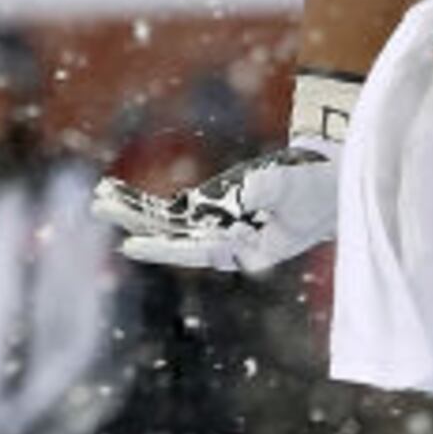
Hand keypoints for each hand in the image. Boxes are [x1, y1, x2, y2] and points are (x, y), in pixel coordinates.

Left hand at [91, 142, 339, 274]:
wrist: (334, 184)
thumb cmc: (322, 189)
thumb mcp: (300, 188)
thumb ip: (273, 189)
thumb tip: (246, 193)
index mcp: (249, 249)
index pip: (200, 249)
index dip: (164, 248)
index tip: (130, 244)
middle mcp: (228, 242)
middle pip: (175, 235)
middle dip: (136, 222)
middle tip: (98, 207)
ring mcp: (218, 226)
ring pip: (169, 223)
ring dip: (136, 211)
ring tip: (100, 198)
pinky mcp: (214, 210)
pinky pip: (174, 209)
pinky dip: (148, 203)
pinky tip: (120, 195)